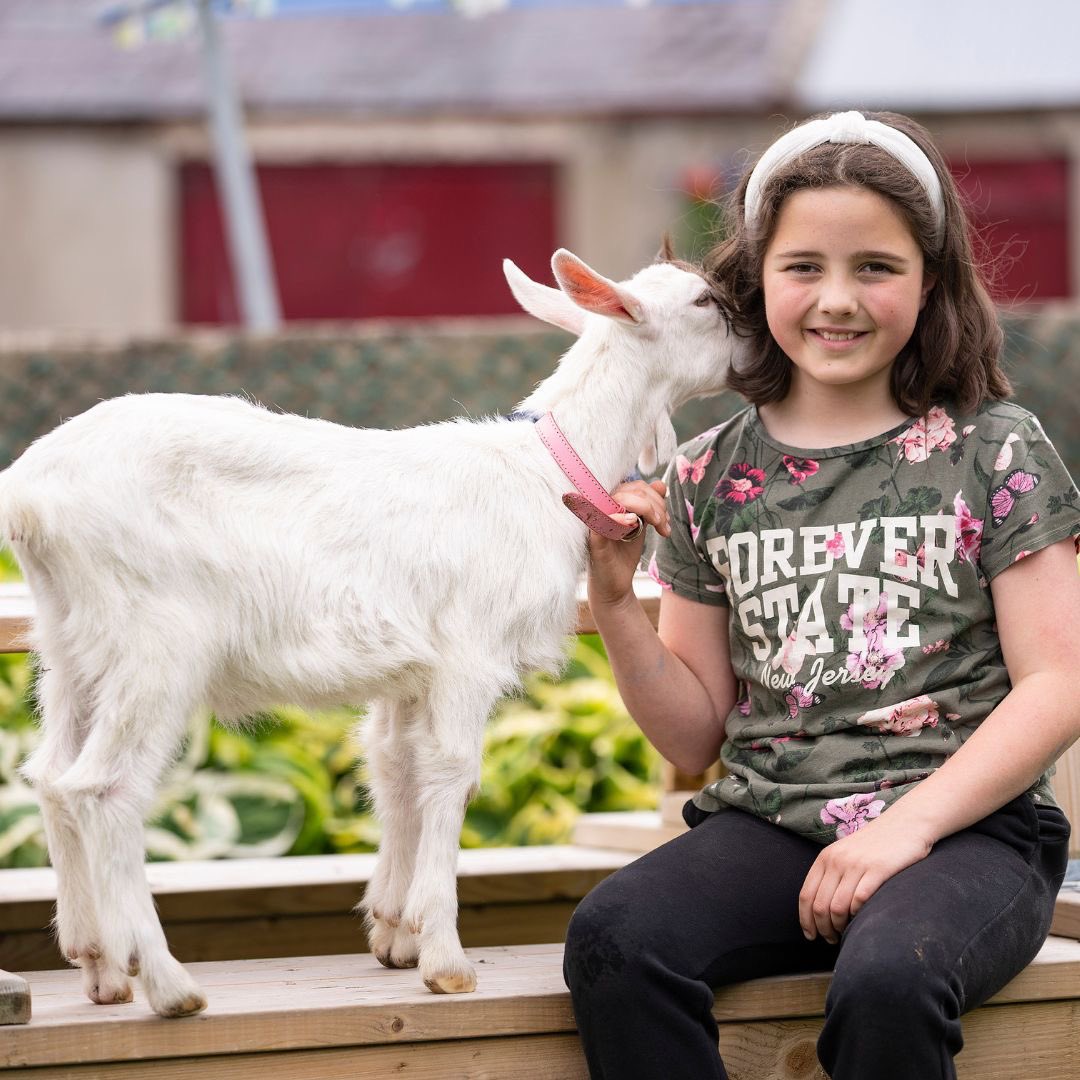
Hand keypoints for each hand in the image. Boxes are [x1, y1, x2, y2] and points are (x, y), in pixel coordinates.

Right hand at [586, 479, 669, 608]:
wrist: (615, 585)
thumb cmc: (624, 555)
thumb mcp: (642, 526)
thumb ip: (649, 505)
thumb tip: (660, 483)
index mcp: (611, 502)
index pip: (636, 486)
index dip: (655, 497)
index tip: (665, 520)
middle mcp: (600, 507)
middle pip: (632, 490)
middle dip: (656, 505)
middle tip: (664, 526)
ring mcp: (595, 520)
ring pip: (622, 499)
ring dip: (647, 509)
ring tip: (658, 527)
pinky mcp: (593, 536)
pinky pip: (605, 518)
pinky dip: (621, 518)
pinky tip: (634, 524)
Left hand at [798, 812, 933, 943]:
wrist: (905, 824)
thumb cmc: (876, 846)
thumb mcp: (846, 854)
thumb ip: (833, 875)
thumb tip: (820, 909)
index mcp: (825, 858)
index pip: (806, 895)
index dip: (806, 919)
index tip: (810, 936)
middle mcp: (837, 860)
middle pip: (819, 905)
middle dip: (822, 929)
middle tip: (830, 940)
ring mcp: (857, 865)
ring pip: (837, 907)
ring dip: (838, 927)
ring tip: (843, 935)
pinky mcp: (878, 870)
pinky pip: (859, 900)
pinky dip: (857, 916)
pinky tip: (860, 920)